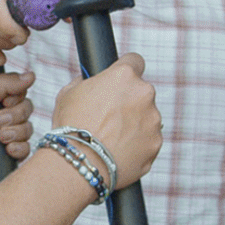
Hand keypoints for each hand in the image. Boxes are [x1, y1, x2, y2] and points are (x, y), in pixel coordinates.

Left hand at [0, 71, 36, 197]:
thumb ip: (2, 83)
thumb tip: (29, 76)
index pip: (18, 90)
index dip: (15, 95)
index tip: (3, 101)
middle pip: (26, 108)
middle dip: (13, 115)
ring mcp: (6, 136)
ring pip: (28, 128)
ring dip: (14, 132)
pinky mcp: (9, 155)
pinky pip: (27, 148)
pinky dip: (17, 148)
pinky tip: (4, 150)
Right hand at [50, 53, 161, 187]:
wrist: (79, 164)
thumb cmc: (70, 128)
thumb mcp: (68, 93)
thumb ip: (85, 82)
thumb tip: (89, 81)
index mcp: (124, 75)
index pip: (135, 60)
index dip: (125, 71)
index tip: (120, 81)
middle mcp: (144, 94)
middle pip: (141, 92)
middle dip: (129, 102)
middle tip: (108, 117)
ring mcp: (154, 120)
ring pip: (147, 117)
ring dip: (134, 124)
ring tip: (110, 139)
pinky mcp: (156, 143)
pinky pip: (148, 140)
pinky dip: (137, 145)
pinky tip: (117, 152)